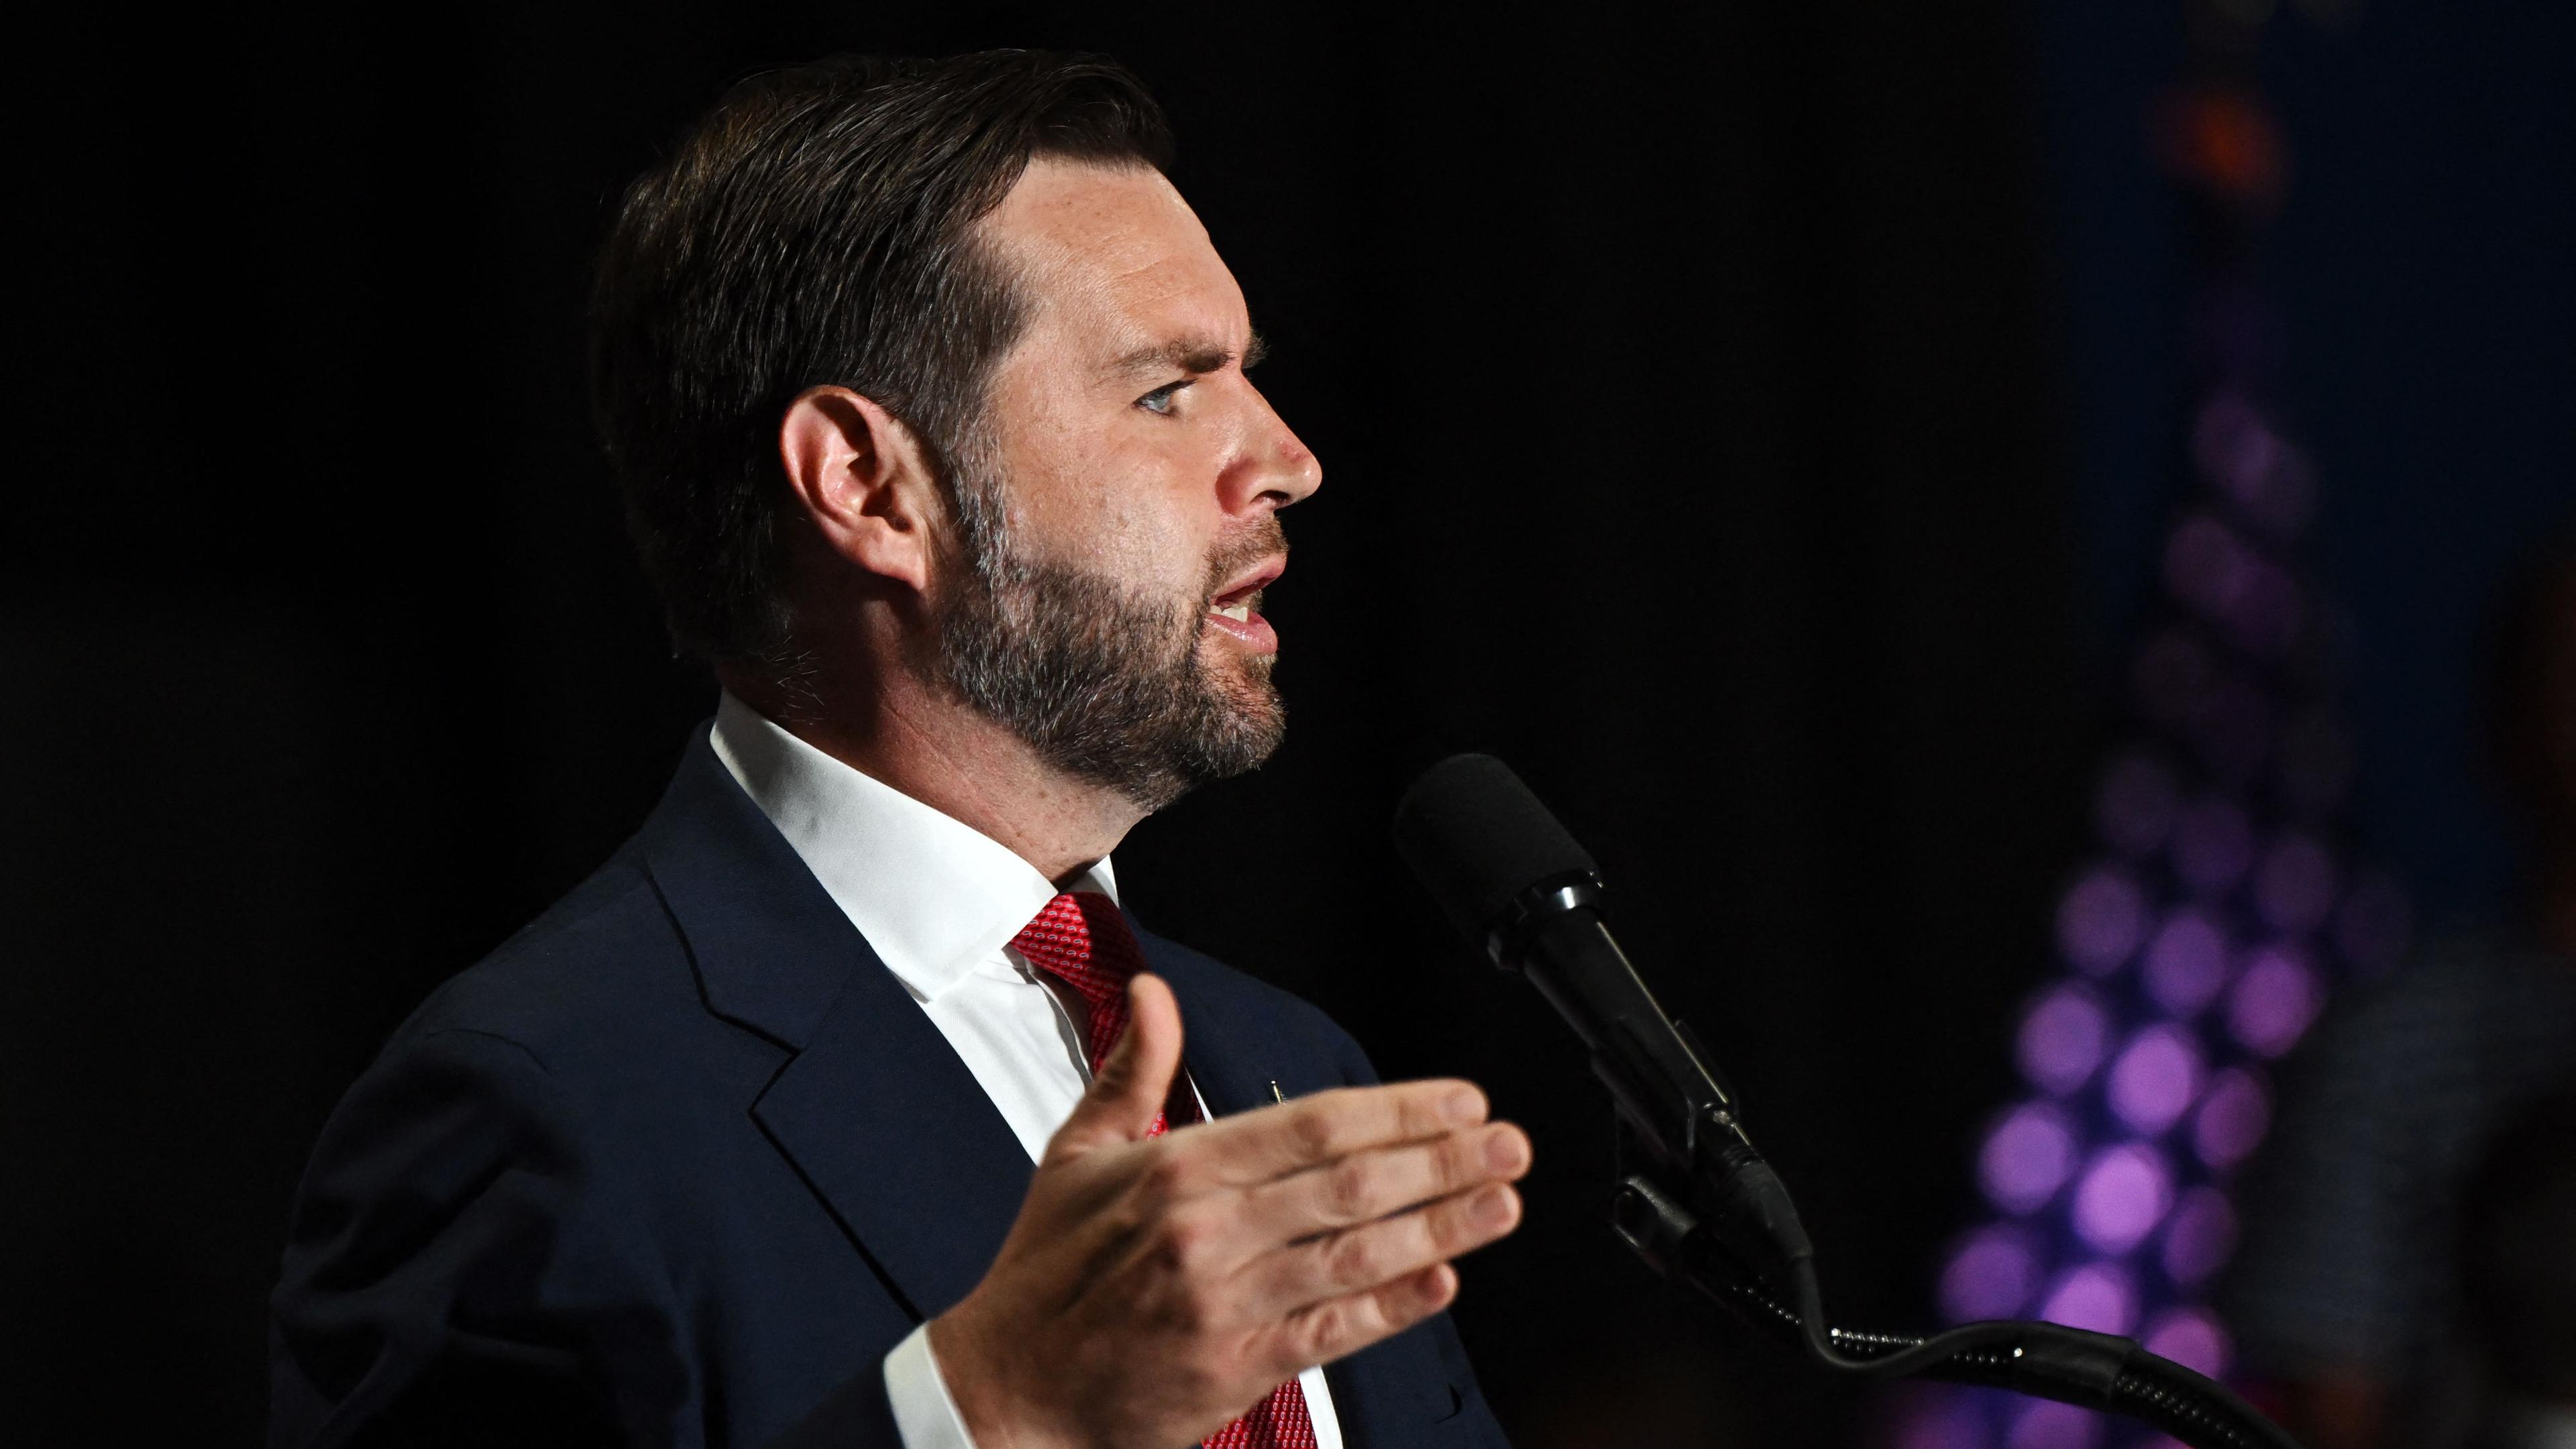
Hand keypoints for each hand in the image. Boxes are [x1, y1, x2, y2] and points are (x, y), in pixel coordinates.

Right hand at [927, 973, 1529, 1448]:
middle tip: (1505, 1143)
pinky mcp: (1235, 1369)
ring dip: (1440, 1226)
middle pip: (1349, 1184)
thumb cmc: (1046, 1275)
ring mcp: (1225, 1303)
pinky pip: (1331, 1331)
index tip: (1456, 1101)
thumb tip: (1152, 996)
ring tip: (1501, 1203)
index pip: (1310, 1125)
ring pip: (1354, 1254)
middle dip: (1441, 1160)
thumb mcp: (1077, 1154)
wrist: (1009, 1391)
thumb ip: (1132, 1069)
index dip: (1396, 1111)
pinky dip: (1393, 1307)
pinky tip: (1443, 1284)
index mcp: (1176, 1170)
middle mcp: (1206, 1232)